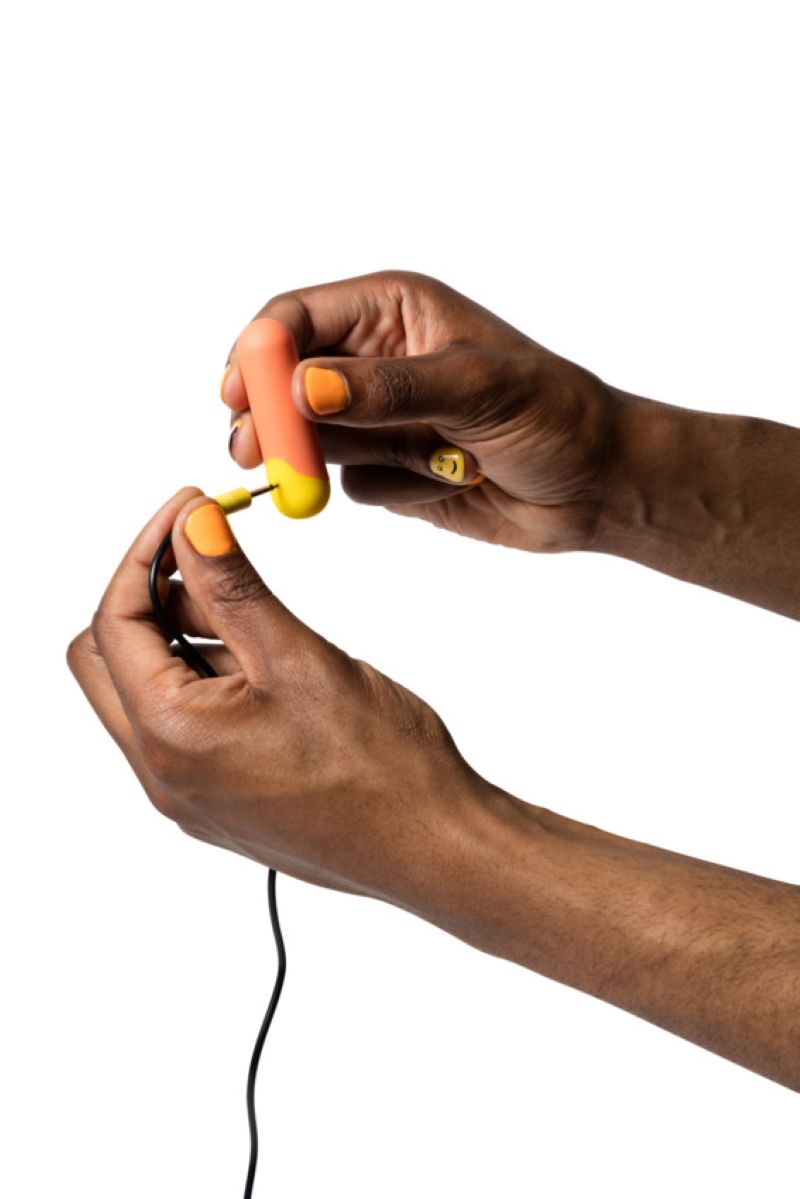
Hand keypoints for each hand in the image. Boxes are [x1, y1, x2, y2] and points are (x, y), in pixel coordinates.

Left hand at [67, 489, 488, 903]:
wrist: (434, 848)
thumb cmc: (381, 767)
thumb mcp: (298, 656)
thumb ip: (231, 586)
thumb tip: (190, 524)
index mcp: (169, 738)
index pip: (114, 622)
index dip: (146, 552)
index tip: (188, 507)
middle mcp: (163, 776)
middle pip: (108, 662)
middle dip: (150, 596)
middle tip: (208, 556)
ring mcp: (190, 795)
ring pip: (149, 693)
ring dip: (182, 636)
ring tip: (254, 609)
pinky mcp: (221, 802)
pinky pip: (185, 727)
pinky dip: (206, 678)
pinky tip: (266, 659)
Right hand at [222, 271, 617, 551]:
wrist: (597, 485)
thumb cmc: (557, 415)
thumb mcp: (479, 389)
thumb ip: (390, 389)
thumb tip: (304, 387)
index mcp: (395, 310)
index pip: (299, 317)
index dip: (260, 352)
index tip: (237, 393)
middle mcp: (377, 360)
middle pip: (286, 380)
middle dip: (270, 415)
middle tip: (252, 450)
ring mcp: (379, 418)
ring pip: (309, 436)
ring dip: (318, 458)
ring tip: (345, 471)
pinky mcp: (388, 468)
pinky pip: (348, 483)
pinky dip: (384, 490)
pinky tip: (444, 481)